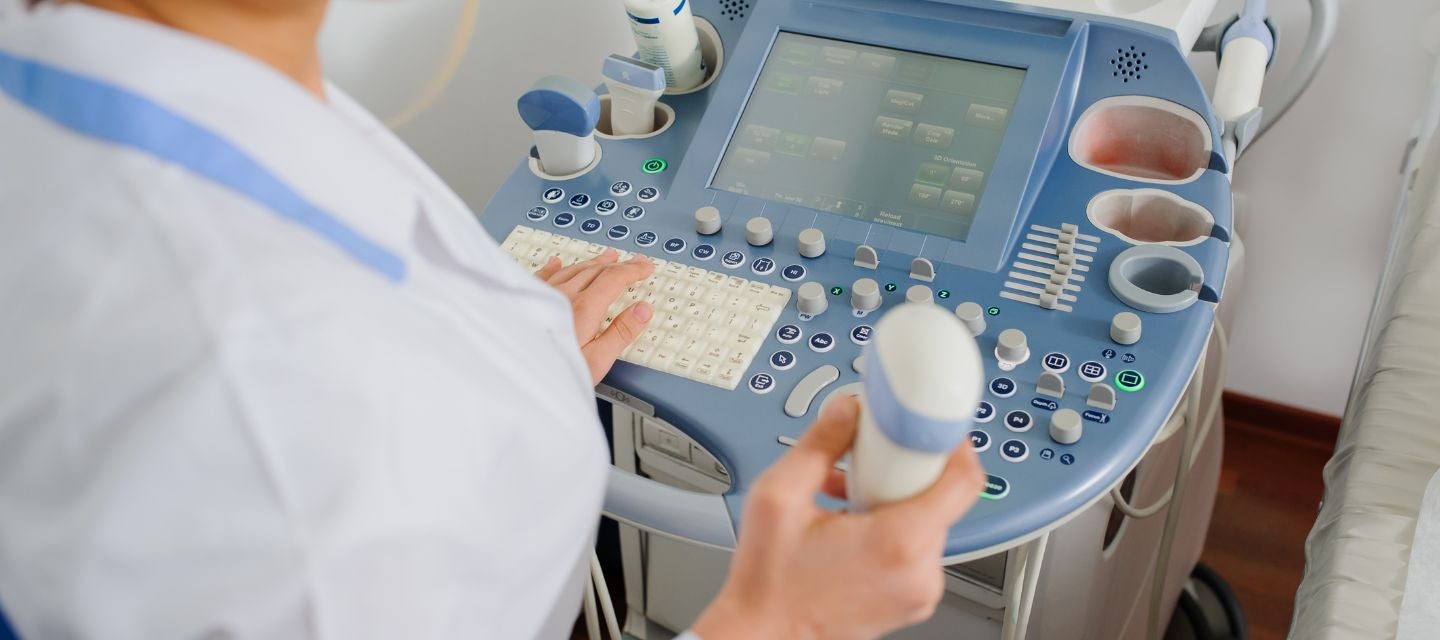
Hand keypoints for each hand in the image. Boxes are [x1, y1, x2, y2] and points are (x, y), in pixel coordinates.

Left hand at [535, 249, 654, 384]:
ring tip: (607, 257)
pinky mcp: (526, 300)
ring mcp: (542, 295)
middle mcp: (563, 296)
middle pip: (595, 270)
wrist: (514, 372)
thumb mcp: (596, 361)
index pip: (614, 279)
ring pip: (572, 269)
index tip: (646, 268)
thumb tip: (643, 310)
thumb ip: (621, 333)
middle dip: (618, 264)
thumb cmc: (552, 372)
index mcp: (583, 308)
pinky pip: (543, 275)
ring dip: (593, 262)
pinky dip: (555, 266)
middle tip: (634, 261)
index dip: (633, 271)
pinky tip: (556, 262)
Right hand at [693, 395, 985, 639]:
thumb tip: (847, 410)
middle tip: (865, 466)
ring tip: (847, 501)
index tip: (927, 427)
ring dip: (895, 499)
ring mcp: (922, 590)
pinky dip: (893, 527)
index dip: (951, 442)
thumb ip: (820, 443)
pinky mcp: (914, 599)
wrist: (765, 635)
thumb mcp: (779, 496)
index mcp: (899, 543)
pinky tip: (851, 524)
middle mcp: (922, 571)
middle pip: (942, 496)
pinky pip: (918, 547)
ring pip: (929, 519)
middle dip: (905, 471)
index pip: (964, 479)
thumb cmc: (770, 584)